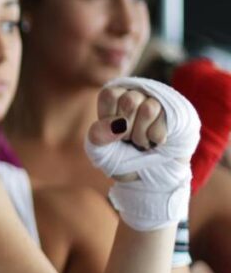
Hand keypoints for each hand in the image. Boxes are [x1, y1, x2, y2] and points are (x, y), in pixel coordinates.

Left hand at [85, 77, 200, 230]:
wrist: (148, 178)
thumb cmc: (122, 159)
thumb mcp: (101, 151)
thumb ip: (98, 135)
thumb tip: (116, 124)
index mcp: (113, 98)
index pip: (110, 95)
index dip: (110, 120)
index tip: (112, 133)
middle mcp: (135, 94)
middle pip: (130, 101)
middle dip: (127, 130)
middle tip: (128, 139)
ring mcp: (156, 101)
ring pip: (149, 109)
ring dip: (142, 135)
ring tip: (142, 142)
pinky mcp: (174, 112)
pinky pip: (165, 119)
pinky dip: (156, 137)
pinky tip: (155, 141)